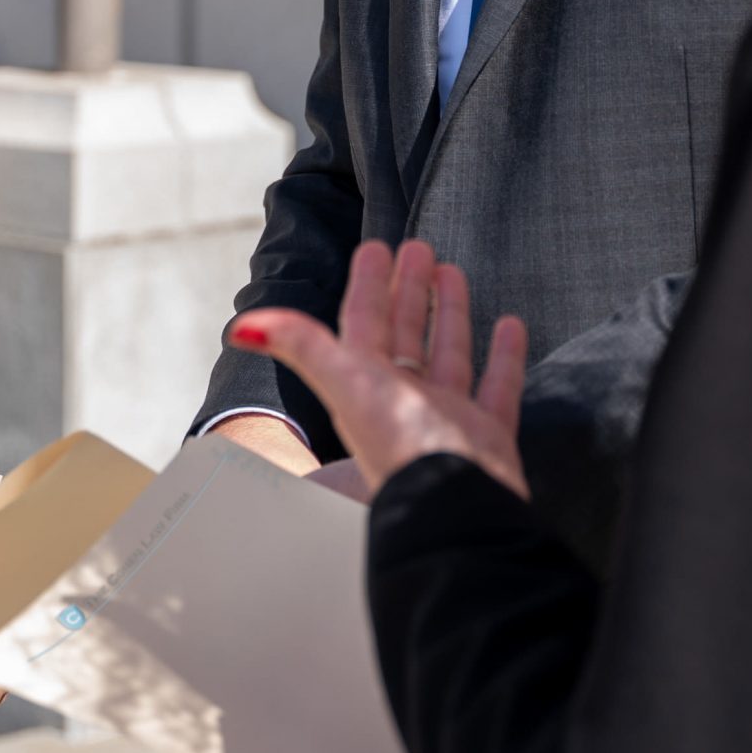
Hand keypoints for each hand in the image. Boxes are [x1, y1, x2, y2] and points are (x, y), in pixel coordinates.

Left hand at [227, 239, 527, 501]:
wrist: (456, 505)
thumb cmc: (400, 446)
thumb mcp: (346, 384)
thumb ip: (301, 347)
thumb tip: (240, 329)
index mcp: (368, 386)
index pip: (364, 324)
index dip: (367, 285)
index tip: (376, 247)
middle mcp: (405, 402)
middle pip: (404, 335)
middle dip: (408, 291)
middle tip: (418, 248)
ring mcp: (448, 418)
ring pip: (448, 354)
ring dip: (450, 314)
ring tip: (453, 271)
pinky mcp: (487, 435)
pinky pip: (497, 388)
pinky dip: (504, 357)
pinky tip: (511, 322)